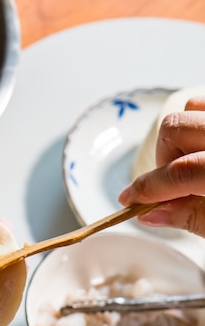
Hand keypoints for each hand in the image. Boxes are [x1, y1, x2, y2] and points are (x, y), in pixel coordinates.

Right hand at [119, 96, 204, 236]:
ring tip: (193, 161)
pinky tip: (202, 146)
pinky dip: (199, 122)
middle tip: (173, 184)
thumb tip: (150, 214)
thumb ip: (194, 218)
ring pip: (191, 107)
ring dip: (182, 137)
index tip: (128, 201)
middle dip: (165, 158)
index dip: (148, 189)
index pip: (180, 172)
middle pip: (174, 129)